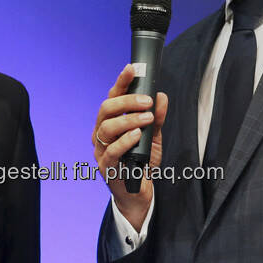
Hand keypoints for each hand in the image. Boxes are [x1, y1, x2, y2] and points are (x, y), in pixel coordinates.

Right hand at [92, 64, 168, 229]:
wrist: (139, 193)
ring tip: (147, 118)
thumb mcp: (153, 138)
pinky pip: (112, 150)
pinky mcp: (106, 167)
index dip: (121, 82)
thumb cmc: (142, 163)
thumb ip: (157, 119)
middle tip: (147, 101)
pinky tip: (137, 134)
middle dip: (126, 101)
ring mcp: (101, 150)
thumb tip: (161, 96)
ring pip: (107, 127)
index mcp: (110, 122)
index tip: (132, 69)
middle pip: (106, 109)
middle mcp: (101, 134)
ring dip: (129, 120)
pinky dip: (125, 140)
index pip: (112, 97)